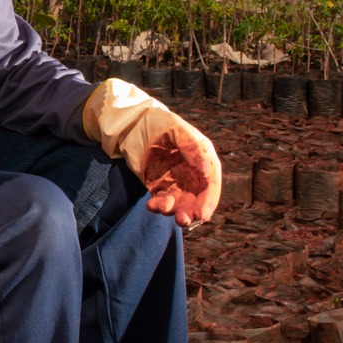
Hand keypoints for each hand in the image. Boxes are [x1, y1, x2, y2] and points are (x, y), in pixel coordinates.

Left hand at [83, 78, 222, 225]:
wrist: (131, 124)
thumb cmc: (158, 122)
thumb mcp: (176, 129)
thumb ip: (192, 148)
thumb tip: (207, 171)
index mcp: (202, 158)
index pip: (210, 184)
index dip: (208, 200)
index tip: (202, 214)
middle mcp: (192, 173)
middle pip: (196, 198)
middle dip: (190, 211)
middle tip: (183, 220)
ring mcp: (175, 181)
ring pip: (179, 203)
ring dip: (174, 210)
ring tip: (163, 208)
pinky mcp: (158, 187)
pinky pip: (162, 201)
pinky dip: (158, 206)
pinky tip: (152, 205)